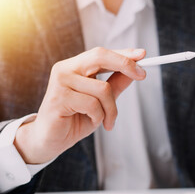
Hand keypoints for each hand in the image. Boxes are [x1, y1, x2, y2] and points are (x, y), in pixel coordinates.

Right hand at [14, 47, 145, 163]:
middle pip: (100, 56)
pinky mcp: (58, 98)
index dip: (123, 54)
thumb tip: (135, 71)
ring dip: (111, 109)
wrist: (51, 141)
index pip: (101, 53)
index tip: (143, 55)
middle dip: (125, 64)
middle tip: (142, 75)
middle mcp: (65, 69)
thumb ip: (115, 84)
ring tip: (106, 121)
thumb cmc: (75, 119)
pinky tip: (90, 121)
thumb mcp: (101, 101)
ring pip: (103, 88)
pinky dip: (99, 116)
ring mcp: (60, 82)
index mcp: (74, 66)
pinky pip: (93, 105)